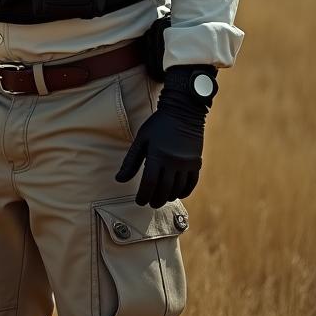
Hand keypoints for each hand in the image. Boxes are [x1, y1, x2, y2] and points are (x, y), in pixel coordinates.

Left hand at [115, 66, 214, 207]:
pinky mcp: (197, 163)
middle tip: (149, 204)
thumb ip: (130, 162)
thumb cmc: (157, 125)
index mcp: (157, 155)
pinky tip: (176, 194)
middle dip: (155, 200)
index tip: (139, 202)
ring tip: (161, 199)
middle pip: (164, 189)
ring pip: (178, 188)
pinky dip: (184, 191)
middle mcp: (174, 161)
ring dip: (168, 197)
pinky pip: (191, 183)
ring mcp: (187, 163)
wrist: (183, 112)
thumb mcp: (141, 140)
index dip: (143, 195)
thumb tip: (119, 180)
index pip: (150, 183)